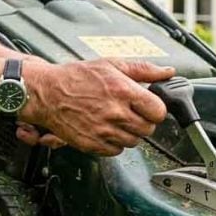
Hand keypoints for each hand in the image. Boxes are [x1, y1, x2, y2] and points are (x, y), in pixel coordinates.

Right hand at [23, 59, 174, 155]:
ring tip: (116, 119)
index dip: (155, 109)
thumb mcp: (111, 65)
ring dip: (129, 133)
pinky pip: (117, 151)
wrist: (47, 93)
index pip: (158, 112)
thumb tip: (167, 73)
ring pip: (134, 142)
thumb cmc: (77, 77)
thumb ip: (143, 69)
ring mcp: (104, 131)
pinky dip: (114, 143)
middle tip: (132, 112)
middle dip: (143, 121)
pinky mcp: (93, 144)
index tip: (149, 106)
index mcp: (123, 91)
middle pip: (148, 129)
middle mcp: (115, 113)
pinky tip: (106, 129)